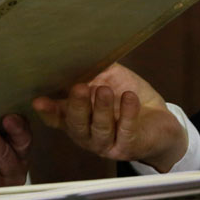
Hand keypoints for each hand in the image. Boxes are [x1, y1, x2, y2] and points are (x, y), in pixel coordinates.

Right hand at [32, 63, 186, 171]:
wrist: (161, 123)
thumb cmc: (129, 99)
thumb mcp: (110, 80)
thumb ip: (93, 71)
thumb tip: (79, 52)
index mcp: (77, 118)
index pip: (57, 117)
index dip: (47, 110)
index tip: (39, 100)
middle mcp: (87, 134)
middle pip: (76, 124)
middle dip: (76, 106)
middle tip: (79, 88)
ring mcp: (106, 144)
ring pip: (99, 129)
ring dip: (101, 109)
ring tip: (105, 90)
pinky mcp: (128, 147)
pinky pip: (126, 131)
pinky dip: (128, 114)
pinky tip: (129, 97)